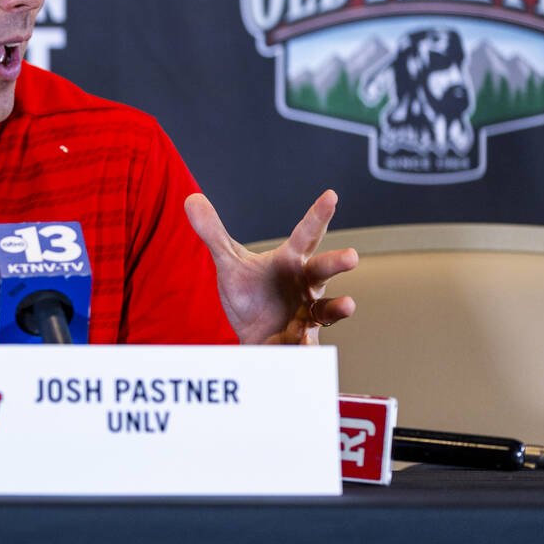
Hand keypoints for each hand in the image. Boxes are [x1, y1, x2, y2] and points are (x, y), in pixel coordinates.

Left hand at [184, 189, 356, 344]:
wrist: (250, 334)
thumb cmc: (250, 294)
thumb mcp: (229, 263)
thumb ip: (213, 233)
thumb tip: (192, 199)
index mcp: (290, 261)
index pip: (305, 235)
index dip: (317, 216)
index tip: (331, 195)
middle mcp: (305, 284)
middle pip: (323, 270)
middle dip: (337, 262)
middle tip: (351, 256)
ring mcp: (306, 312)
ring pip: (326, 309)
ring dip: (337, 308)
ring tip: (348, 305)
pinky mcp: (300, 338)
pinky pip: (307, 343)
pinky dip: (308, 347)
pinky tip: (307, 348)